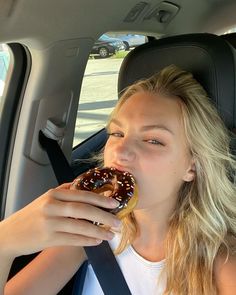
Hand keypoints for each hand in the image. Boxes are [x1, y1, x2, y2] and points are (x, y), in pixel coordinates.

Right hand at [0, 183, 120, 258]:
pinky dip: (87, 240)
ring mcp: (50, 223)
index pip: (82, 194)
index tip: (115, 203)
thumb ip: (65, 191)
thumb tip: (84, 185)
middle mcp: (52, 206)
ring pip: (80, 226)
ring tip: (111, 234)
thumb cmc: (32, 215)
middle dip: (104, 215)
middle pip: (83, 209)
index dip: (100, 198)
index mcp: (54, 194)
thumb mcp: (46, 198)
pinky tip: (96, 241)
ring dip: (99, 231)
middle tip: (117, 221)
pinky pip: (73, 240)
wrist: (11, 234)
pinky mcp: (48, 239)